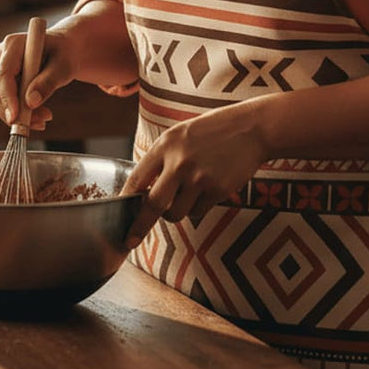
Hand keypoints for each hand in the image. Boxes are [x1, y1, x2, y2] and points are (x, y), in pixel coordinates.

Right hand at [0, 25, 70, 131]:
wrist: (61, 52)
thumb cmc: (63, 54)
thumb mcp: (63, 66)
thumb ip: (48, 82)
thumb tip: (30, 102)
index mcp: (13, 44)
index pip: (3, 75)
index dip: (7, 98)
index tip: (15, 118)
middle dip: (14, 112)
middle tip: (40, 123)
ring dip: (17, 116)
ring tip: (44, 118)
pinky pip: (0, 104)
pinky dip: (16, 115)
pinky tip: (36, 116)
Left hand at [122, 103, 267, 249]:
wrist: (250, 129)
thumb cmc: (212, 132)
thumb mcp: (180, 135)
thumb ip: (162, 158)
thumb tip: (143, 190)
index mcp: (165, 145)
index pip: (137, 178)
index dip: (124, 201)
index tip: (118, 216)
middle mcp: (179, 162)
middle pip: (152, 205)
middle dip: (139, 226)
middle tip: (131, 239)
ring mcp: (199, 178)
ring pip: (176, 213)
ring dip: (175, 212)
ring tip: (186, 194)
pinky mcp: (217, 191)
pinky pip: (197, 212)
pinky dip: (197, 207)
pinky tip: (206, 188)